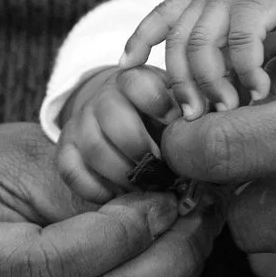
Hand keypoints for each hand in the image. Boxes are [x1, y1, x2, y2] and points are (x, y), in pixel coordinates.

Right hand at [56, 65, 181, 203]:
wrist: (122, 120)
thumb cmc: (160, 119)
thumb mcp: (177, 106)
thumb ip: (191, 114)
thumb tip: (209, 133)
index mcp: (134, 80)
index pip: (138, 82)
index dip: (159, 103)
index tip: (175, 125)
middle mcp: (102, 98)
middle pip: (112, 116)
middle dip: (140, 147)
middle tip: (162, 169)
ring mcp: (80, 124)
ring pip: (94, 147)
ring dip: (123, 173)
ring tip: (146, 187)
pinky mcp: (65, 150)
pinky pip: (71, 171)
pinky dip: (97, 189)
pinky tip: (119, 196)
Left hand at [123, 0, 275, 115]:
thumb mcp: (236, 4)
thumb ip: (222, 35)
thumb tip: (218, 83)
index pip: (161, 15)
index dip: (139, 39)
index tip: (125, 66)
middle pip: (178, 43)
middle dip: (181, 83)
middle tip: (191, 116)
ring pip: (201, 45)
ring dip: (210, 83)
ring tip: (225, 109)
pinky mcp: (255, 1)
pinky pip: (242, 43)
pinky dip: (248, 72)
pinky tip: (259, 91)